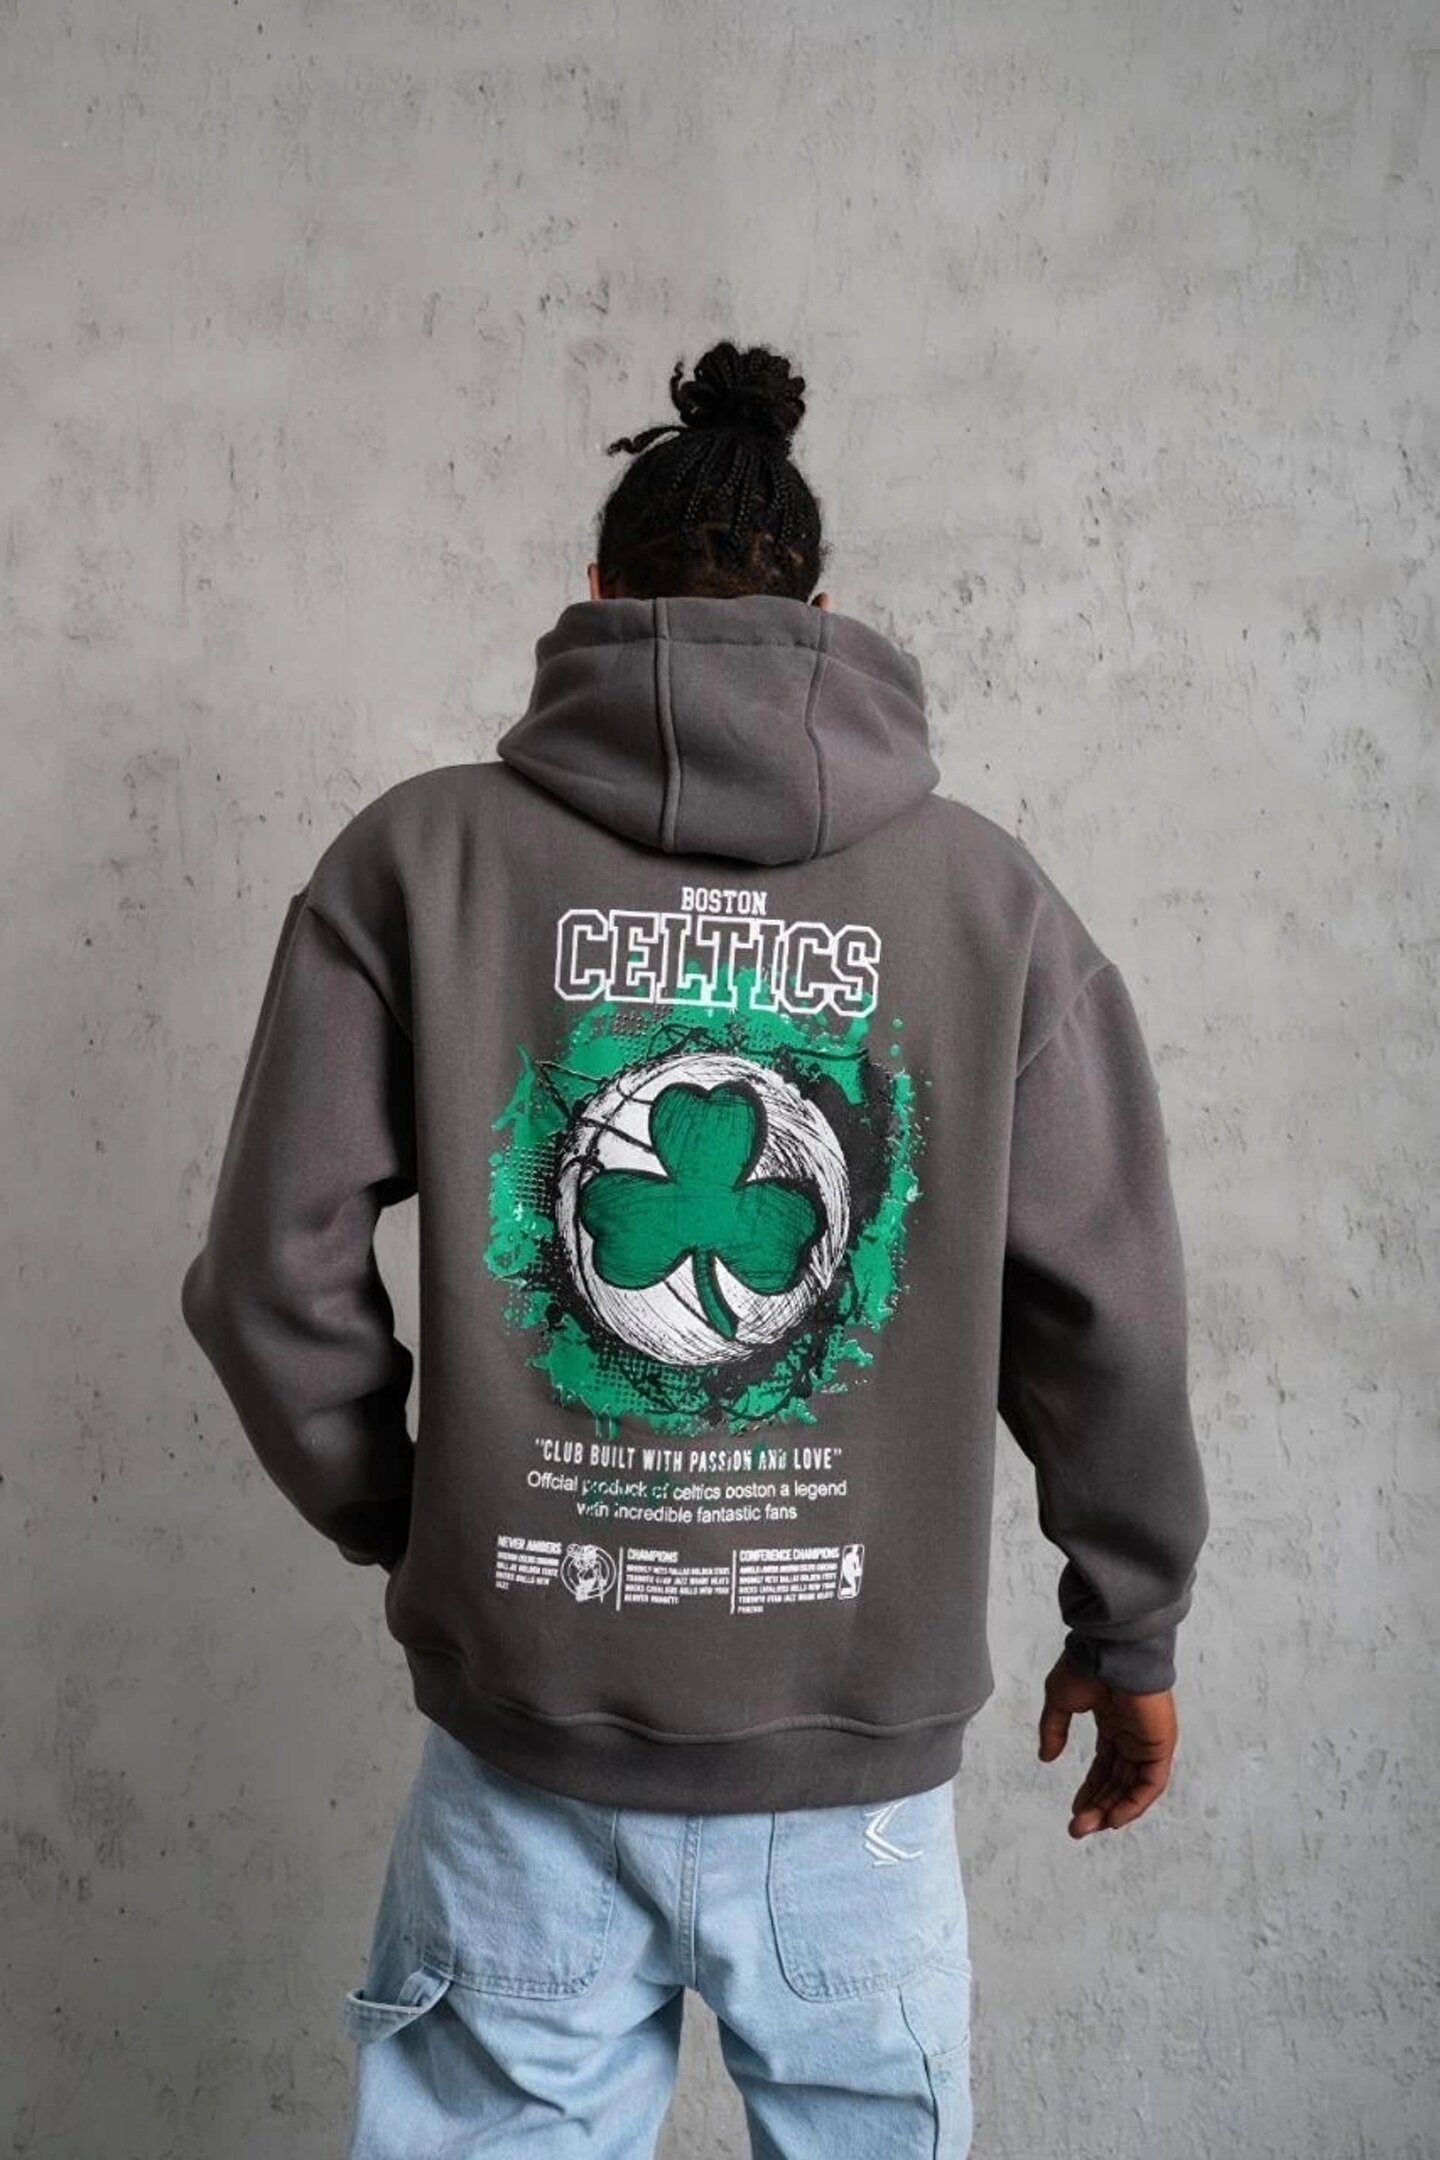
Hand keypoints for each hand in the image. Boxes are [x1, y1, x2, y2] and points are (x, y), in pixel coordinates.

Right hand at [1038, 1652, 1177, 1837]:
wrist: (1111, 1651)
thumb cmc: (1086, 1666)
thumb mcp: (1060, 1699)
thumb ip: (1054, 1729)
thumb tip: (1047, 1757)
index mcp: (1113, 1722)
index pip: (1104, 1766)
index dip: (1090, 1790)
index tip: (1075, 1811)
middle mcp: (1132, 1735)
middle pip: (1118, 1782)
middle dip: (1098, 1806)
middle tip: (1076, 1829)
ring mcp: (1148, 1741)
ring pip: (1133, 1787)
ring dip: (1112, 1811)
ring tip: (1088, 1827)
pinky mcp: (1161, 1745)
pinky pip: (1151, 1784)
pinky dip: (1134, 1804)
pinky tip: (1113, 1819)